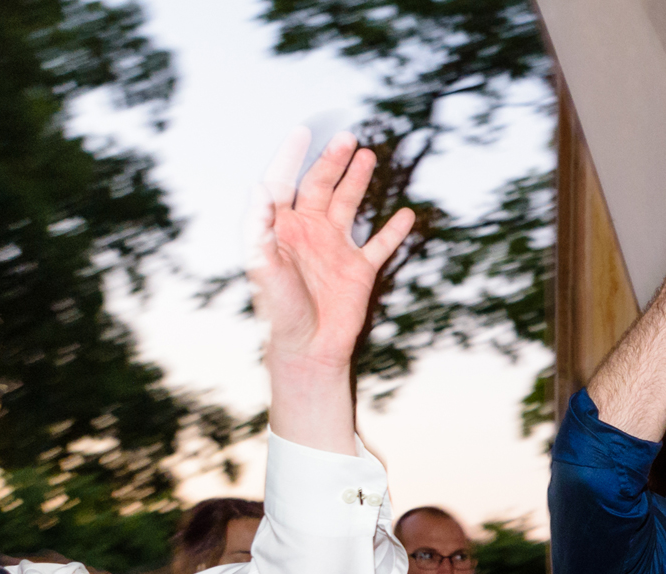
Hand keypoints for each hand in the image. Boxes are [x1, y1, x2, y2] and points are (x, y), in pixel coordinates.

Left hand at [247, 129, 415, 373]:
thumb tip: (260, 186)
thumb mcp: (263, 266)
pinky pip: (380, 244)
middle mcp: (308, 232)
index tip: (302, 132)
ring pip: (349, 205)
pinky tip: (406, 214)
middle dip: (333, 161)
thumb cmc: (278, 311)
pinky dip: (394, 230)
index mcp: (281, 228)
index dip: (292, 156)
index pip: (285, 183)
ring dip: (358, 181)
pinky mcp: (359, 270)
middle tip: (348, 139)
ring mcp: (335, 249)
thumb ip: (259, 226)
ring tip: (368, 156)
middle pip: (321, 186)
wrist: (308, 349)